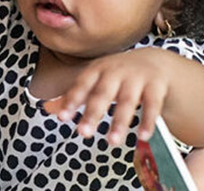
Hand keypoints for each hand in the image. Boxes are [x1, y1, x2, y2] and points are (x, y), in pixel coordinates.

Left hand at [56, 48, 172, 145]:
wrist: (154, 62)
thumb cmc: (117, 75)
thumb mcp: (96, 80)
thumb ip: (74, 95)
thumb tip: (47, 108)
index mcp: (98, 69)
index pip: (82, 84)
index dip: (72, 100)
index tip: (62, 117)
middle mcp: (117, 71)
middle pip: (103, 93)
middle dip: (93, 113)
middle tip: (83, 133)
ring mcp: (137, 77)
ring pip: (127, 101)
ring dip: (120, 122)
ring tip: (112, 142)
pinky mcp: (156, 86)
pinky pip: (152, 105)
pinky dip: (148, 121)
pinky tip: (142, 136)